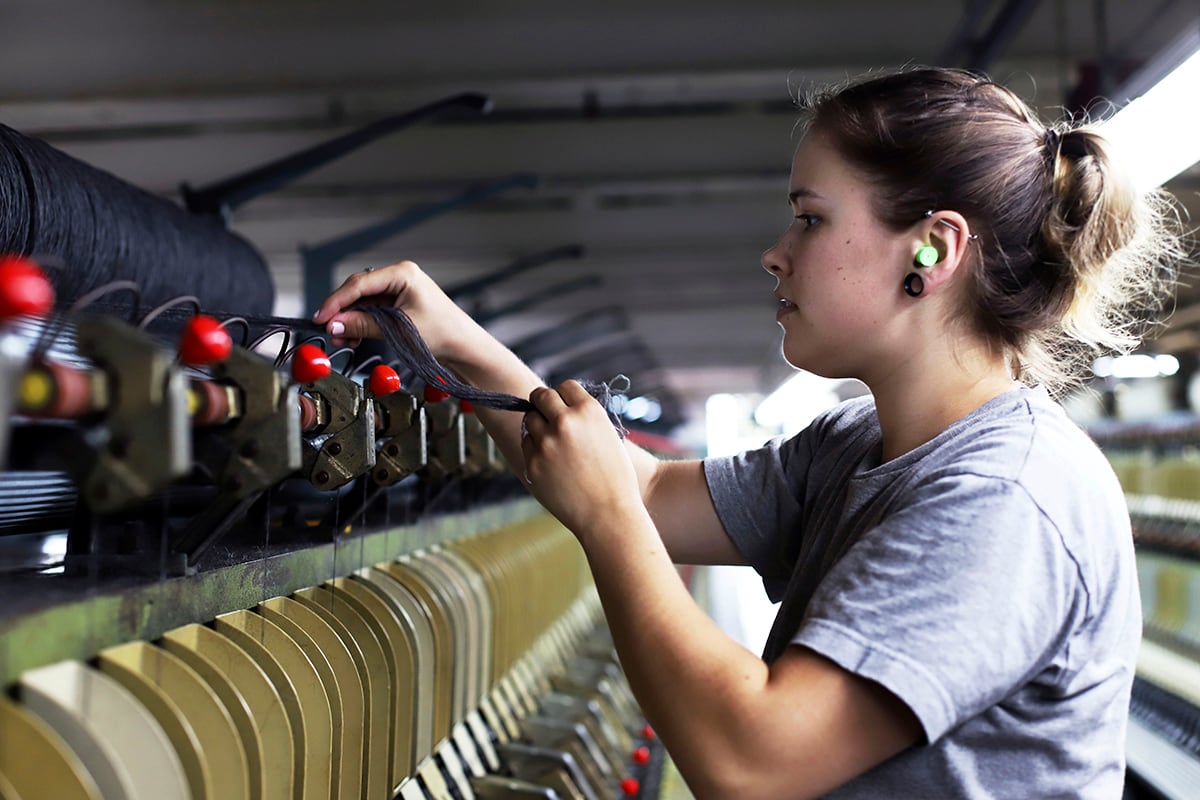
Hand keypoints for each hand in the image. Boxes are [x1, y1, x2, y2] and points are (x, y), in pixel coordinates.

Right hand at [312, 260, 472, 358]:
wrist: (464, 347)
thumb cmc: (443, 333)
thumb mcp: (398, 329)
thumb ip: (364, 326)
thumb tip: (334, 325)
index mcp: (403, 273)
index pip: (359, 283)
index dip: (336, 301)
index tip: (321, 317)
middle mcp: (399, 277)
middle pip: (358, 291)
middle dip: (342, 312)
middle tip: (329, 331)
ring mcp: (398, 291)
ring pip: (362, 303)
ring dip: (350, 321)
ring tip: (343, 340)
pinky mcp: (398, 305)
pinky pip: (371, 311)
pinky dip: (360, 324)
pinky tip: (354, 338)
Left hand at [521, 381, 643, 541]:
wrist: (608, 514)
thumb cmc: (615, 478)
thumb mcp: (608, 436)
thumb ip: (585, 418)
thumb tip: (562, 405)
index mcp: (589, 411)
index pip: (565, 386)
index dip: (564, 395)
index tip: (564, 404)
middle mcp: (565, 422)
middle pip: (541, 396)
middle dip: (543, 403)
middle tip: (546, 413)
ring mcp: (546, 443)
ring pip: (530, 420)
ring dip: (538, 426)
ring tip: (554, 443)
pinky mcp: (533, 462)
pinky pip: (527, 445)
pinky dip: (536, 449)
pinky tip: (552, 462)